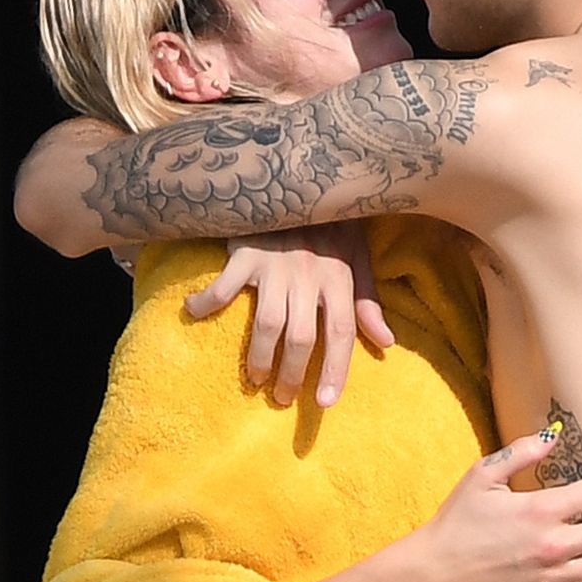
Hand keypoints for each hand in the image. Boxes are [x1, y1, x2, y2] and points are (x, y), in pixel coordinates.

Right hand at [185, 225, 394, 408]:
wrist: (296, 177)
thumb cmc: (328, 223)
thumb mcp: (356, 256)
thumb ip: (367, 302)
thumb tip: (386, 342)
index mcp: (338, 277)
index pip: (340, 332)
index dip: (335, 370)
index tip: (324, 403)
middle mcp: (309, 275)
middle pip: (301, 337)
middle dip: (291, 374)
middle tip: (281, 397)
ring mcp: (276, 265)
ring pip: (267, 324)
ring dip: (258, 357)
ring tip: (254, 379)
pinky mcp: (245, 252)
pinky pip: (224, 286)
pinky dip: (207, 303)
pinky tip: (195, 313)